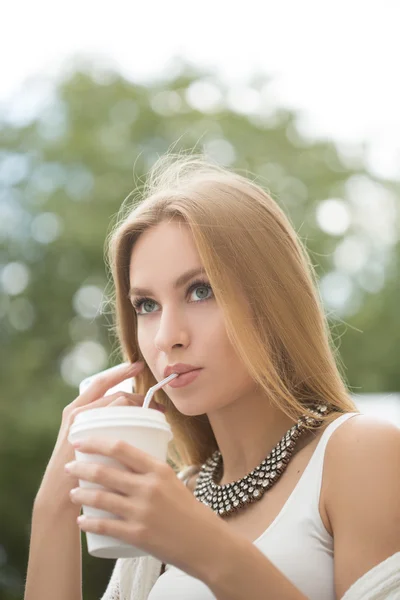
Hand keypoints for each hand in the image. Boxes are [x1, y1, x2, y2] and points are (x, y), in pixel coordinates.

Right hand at [35, 361, 163, 510]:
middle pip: (116, 394)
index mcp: (77, 408)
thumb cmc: (80, 469)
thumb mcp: (88, 440)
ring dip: (140, 407)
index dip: (120, 371)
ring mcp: (80, 425)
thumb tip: (130, 418)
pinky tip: (144, 426)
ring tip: (155, 415)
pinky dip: (132, 420)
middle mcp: (77, 412)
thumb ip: (103, 426)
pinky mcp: (86, 438)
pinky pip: (116, 422)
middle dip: (139, 395)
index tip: (138, 365)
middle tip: (157, 404)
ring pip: (118, 405)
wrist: (60, 495)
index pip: (102, 382)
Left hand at [65, 436, 231, 581]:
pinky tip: (81, 521)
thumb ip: (150, 470)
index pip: (122, 448)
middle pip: (105, 472)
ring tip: (72, 493)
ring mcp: (142, 511)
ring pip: (100, 498)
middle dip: (81, 468)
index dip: (97, 442)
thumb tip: (124, 461)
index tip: (82, 441)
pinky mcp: (138, 534)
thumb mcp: (172, 480)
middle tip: (69, 467)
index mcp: (158, 469)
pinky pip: (105, 527)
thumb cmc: (188, 510)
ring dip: (81, 494)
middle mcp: (149, 487)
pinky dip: (89, 524)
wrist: (205, 542)